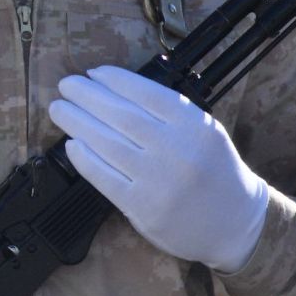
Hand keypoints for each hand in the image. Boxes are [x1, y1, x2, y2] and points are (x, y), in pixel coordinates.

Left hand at [49, 65, 269, 272]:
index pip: (148, 95)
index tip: (94, 73)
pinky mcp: (143, 207)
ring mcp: (159, 181)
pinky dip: (85, 159)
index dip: (116, 81)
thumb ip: (169, 114)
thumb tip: (115, 90)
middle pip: (122, 117)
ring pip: (108, 144)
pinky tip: (71, 144)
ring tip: (59, 109)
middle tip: (66, 85)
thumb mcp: (205, 133)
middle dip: (88, 96)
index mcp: (196, 127)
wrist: (235, 223)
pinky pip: (105, 178)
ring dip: (77, 123)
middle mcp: (178, 151)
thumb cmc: (214, 171)